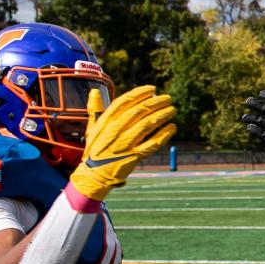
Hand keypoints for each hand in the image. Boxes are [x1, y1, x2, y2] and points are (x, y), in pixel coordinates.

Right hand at [69, 85, 176, 200]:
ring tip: (172, 109)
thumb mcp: (92, 128)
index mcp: (106, 121)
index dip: (140, 93)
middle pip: (139, 111)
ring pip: (147, 125)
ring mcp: (125, 144)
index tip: (152, 89)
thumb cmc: (96, 149)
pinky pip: (152, 143)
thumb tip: (94, 91)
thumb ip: (95, 109)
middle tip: (168, 98)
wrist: (94, 174)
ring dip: (162, 115)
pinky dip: (163, 135)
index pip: (125, 102)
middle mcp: (116, 130)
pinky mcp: (134, 156)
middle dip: (155, 103)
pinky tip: (172, 127)